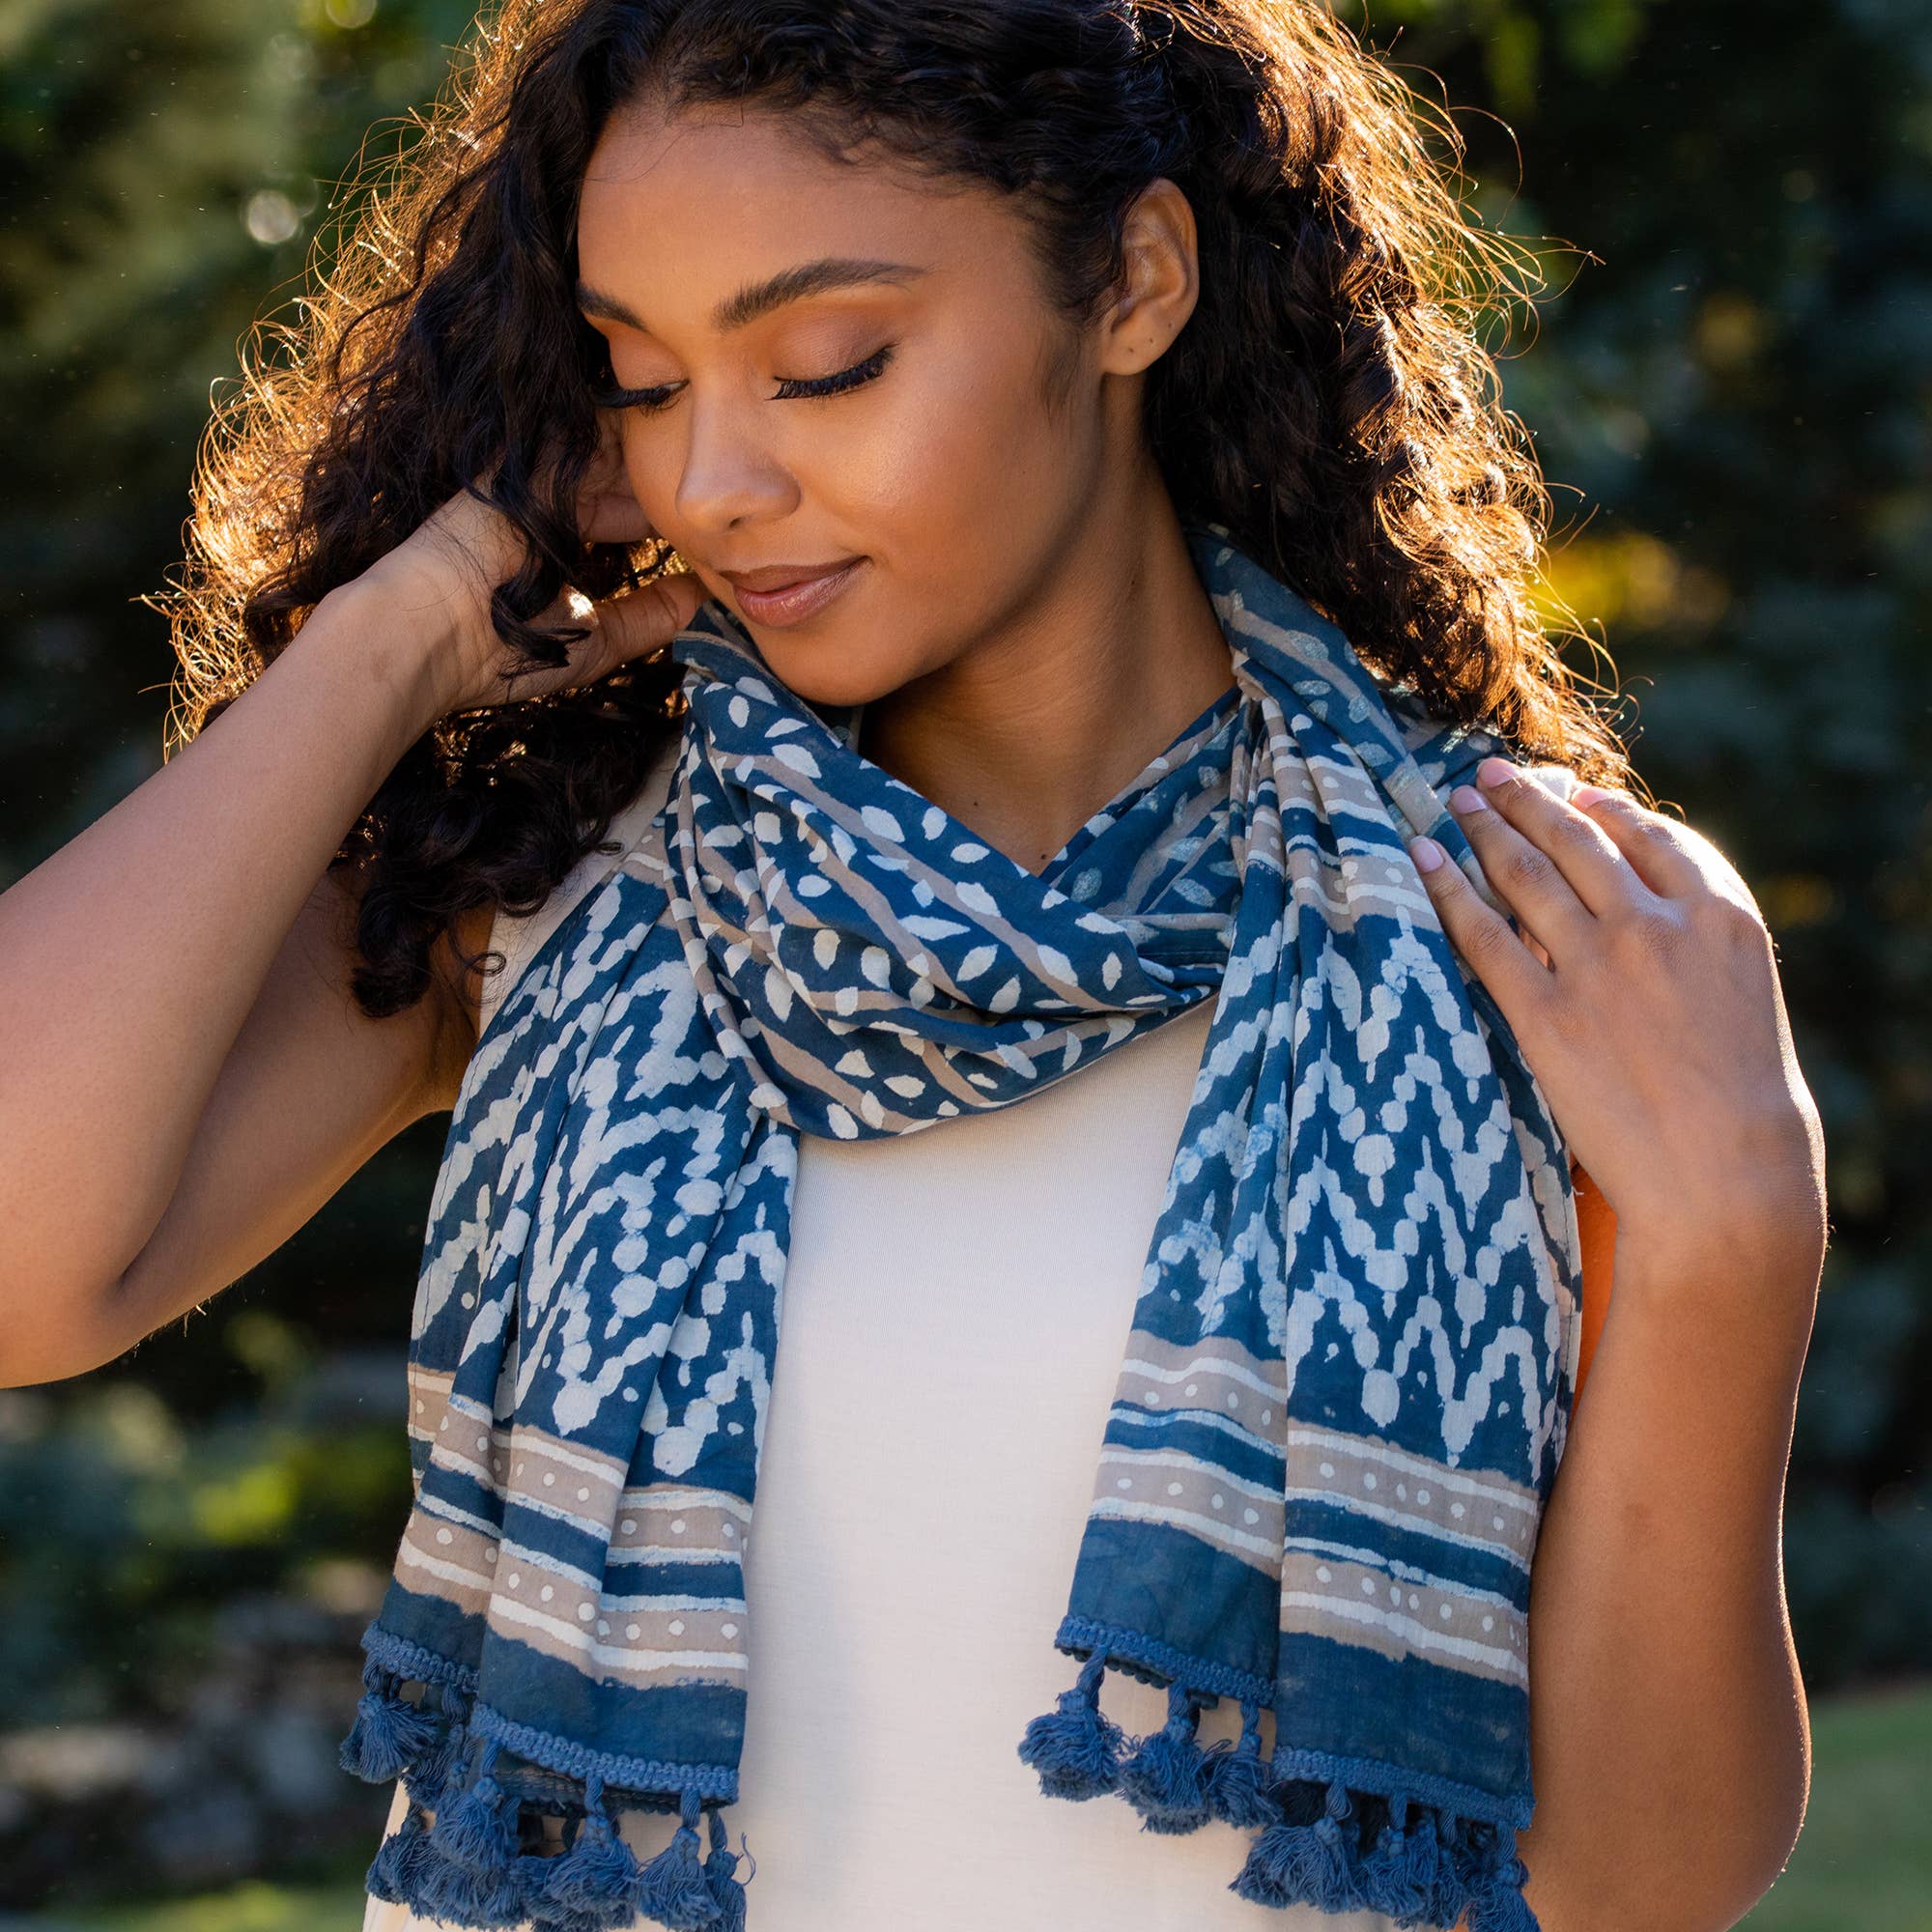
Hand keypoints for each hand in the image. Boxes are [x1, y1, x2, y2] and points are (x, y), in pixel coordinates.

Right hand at [351, 404, 707, 718]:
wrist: (436, 634)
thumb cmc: (510, 650)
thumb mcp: (597, 641)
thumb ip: (649, 617)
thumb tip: (701, 596)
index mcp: (564, 546)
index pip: (625, 511)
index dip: (665, 506)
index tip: (711, 505)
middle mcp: (552, 507)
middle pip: (620, 471)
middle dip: (664, 465)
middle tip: (716, 450)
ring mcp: (534, 480)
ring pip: (603, 445)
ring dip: (646, 436)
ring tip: (696, 411)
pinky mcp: (518, 460)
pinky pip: (572, 427)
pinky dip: (609, 413)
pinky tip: (658, 393)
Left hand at [1407, 760, 1826, 1286]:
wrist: (1725, 1170)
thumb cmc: (1738, 1093)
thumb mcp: (1739, 990)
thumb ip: (1694, 935)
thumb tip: (1636, 898)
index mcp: (1719, 914)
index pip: (1650, 834)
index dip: (1601, 806)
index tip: (1570, 791)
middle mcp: (1656, 925)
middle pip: (1576, 840)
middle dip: (1527, 799)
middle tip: (1491, 774)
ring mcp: (1598, 965)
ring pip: (1525, 873)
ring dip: (1485, 828)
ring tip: (1458, 802)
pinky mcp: (1546, 1013)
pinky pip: (1483, 934)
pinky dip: (1448, 889)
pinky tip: (1424, 857)